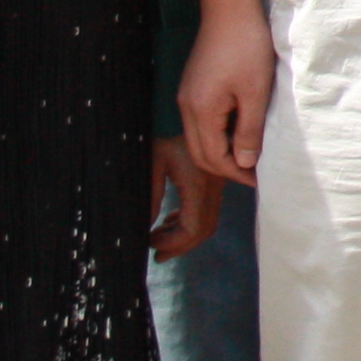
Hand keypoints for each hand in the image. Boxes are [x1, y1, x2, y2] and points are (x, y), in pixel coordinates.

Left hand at [148, 138, 223, 260]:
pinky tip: (171, 219)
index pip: (194, 227)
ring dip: (184, 234)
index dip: (174, 243)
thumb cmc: (165, 130)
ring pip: (208, 220)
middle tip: (156, 253)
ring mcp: (217, 182)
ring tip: (159, 238)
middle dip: (180, 245)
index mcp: (198, 184)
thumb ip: (151, 196)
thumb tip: (143, 227)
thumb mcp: (152, 162)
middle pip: (204, 228)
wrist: (190, 107)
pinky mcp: (214, 178)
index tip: (150, 245)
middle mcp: (213, 186)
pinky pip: (207, 207)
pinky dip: (189, 220)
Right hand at [177, 4, 272, 182]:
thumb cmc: (246, 46)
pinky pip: (201, 122)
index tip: (260, 181)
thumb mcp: (255, 91)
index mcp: (201, 111)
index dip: (237, 173)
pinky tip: (240, 130)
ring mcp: (187, 96)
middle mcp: (187, 107)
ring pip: (199, 139)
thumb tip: (246, 162)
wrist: (230, 8)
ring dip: (222, 152)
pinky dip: (218, 134)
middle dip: (227, 168)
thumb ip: (249, 130)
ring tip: (250, 156)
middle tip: (255, 175)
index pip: (214, 158)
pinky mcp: (192, 87)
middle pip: (201, 154)